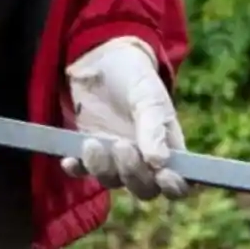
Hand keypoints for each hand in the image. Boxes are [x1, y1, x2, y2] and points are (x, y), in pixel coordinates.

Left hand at [62, 37, 187, 200]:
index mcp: (169, 149)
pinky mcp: (92, 153)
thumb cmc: (135, 76)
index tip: (163, 175)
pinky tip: (70, 161)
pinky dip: (77, 169)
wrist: (102, 59)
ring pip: (113, 182)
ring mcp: (117, 159)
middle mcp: (145, 161)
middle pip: (145, 189)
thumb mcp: (148, 96)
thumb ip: (153, 127)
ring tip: (93, 142)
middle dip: (133, 174)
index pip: (180, 183)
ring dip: (102, 168)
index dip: (175, 188)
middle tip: (121, 146)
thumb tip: (159, 162)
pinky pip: (84, 171)